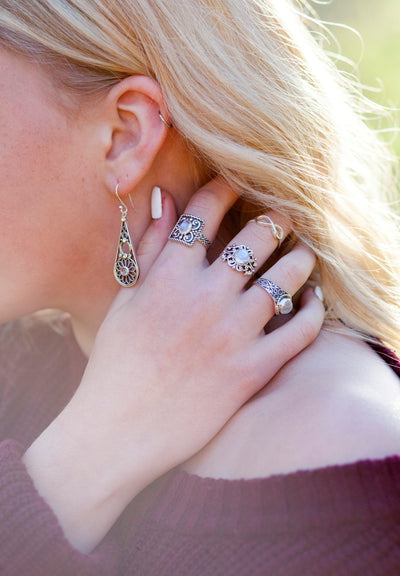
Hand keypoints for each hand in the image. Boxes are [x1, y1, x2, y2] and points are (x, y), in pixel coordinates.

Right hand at [23, 179, 323, 551]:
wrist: (120, 429)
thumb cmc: (116, 362)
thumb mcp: (124, 300)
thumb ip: (149, 248)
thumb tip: (167, 200)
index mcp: (169, 277)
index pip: (205, 214)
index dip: (225, 188)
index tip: (238, 182)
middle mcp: (205, 297)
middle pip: (256, 238)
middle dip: (276, 219)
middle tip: (284, 217)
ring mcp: (233, 334)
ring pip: (287, 277)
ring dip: (302, 258)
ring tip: (304, 253)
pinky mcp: (253, 369)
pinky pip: (301, 330)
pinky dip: (314, 310)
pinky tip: (313, 300)